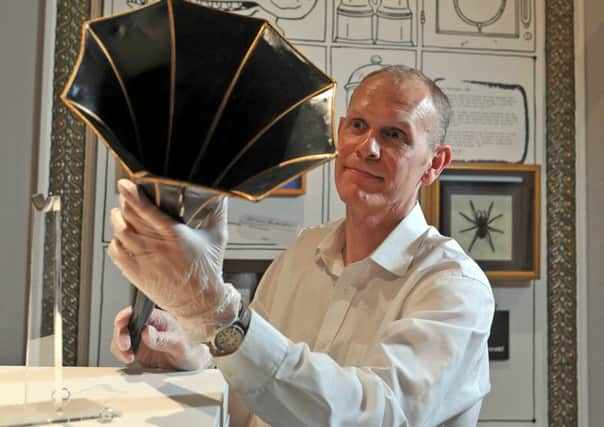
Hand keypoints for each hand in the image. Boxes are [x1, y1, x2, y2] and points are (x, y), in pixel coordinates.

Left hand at [107, 179, 239, 340]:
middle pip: (129, 218)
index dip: (132, 195)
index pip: (147, 211)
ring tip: (121, 213)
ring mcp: (144, 260)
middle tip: (126, 197)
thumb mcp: (218, 237)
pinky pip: (117, 252)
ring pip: (120, 233)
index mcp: (176, 236)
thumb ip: (218, 212)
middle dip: (124, 204)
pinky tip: (122, 237)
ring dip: (117, 220)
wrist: (200, 302)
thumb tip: (221, 194)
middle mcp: (157, 247)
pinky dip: (115, 241)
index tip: (125, 185)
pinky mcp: (136, 273)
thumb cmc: (207, 271)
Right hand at [111, 306, 210, 370]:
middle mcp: (148, 326)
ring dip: (119, 346)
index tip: (122, 324)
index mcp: (159, 319)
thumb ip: (163, 340)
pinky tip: (129, 358)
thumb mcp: (179, 346)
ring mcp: (142, 338)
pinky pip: (123, 349)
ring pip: (121, 336)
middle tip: (126, 345)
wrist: (193, 363)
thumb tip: (146, 332)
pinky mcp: (139, 349)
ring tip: (129, 356)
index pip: (137, 312)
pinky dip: (121, 354)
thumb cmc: (191, 349)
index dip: (126, 316)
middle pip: (125, 323)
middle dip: (121, 334)